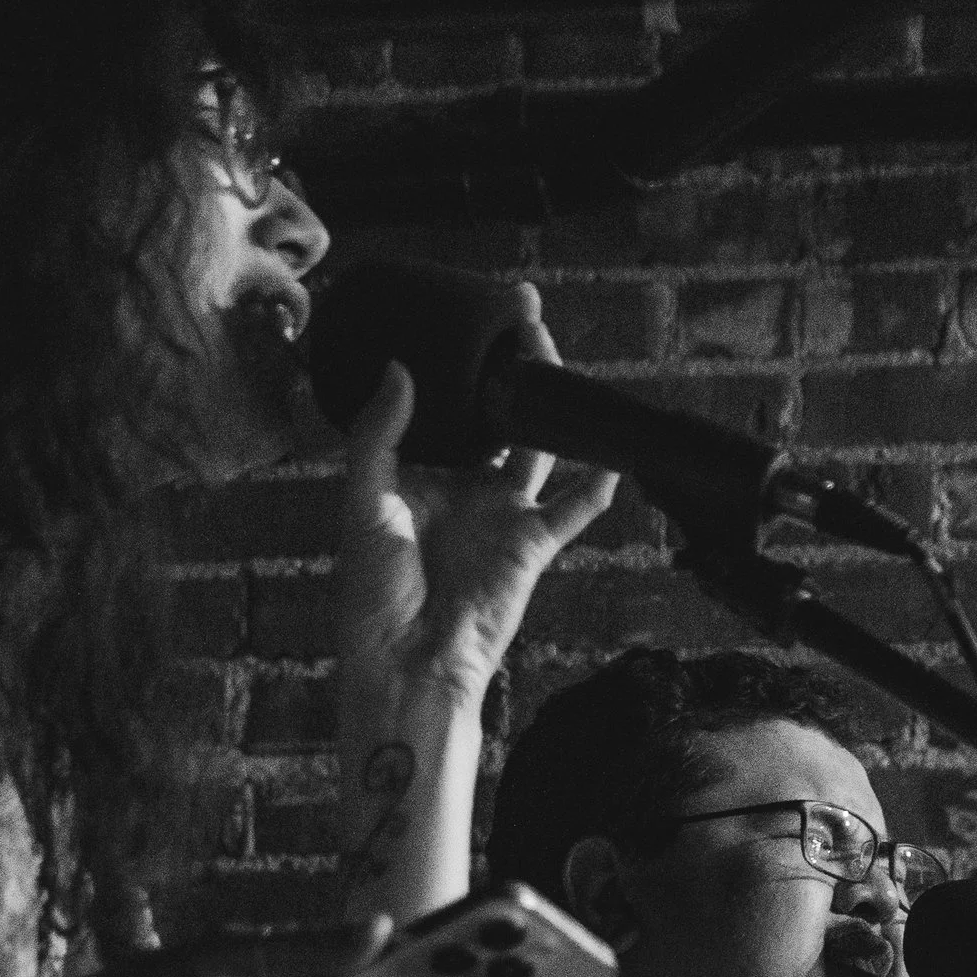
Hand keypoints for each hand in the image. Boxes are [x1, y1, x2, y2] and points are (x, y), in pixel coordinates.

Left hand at [332, 285, 618, 705]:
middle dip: (513, 367)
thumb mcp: (364, 503)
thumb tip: (400, 369)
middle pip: (497, 416)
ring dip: (553, 407)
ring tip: (559, 360)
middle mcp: (463, 488)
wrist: (407, 663)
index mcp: (417, 475)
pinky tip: (613, 455)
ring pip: (538, 447)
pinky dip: (596, 485)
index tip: (469, 315)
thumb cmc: (374, 593)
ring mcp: (501, 514)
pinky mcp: (532, 546)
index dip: (458, 365)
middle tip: (523, 313)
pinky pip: (573, 509)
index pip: (443, 407)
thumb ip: (378, 434)